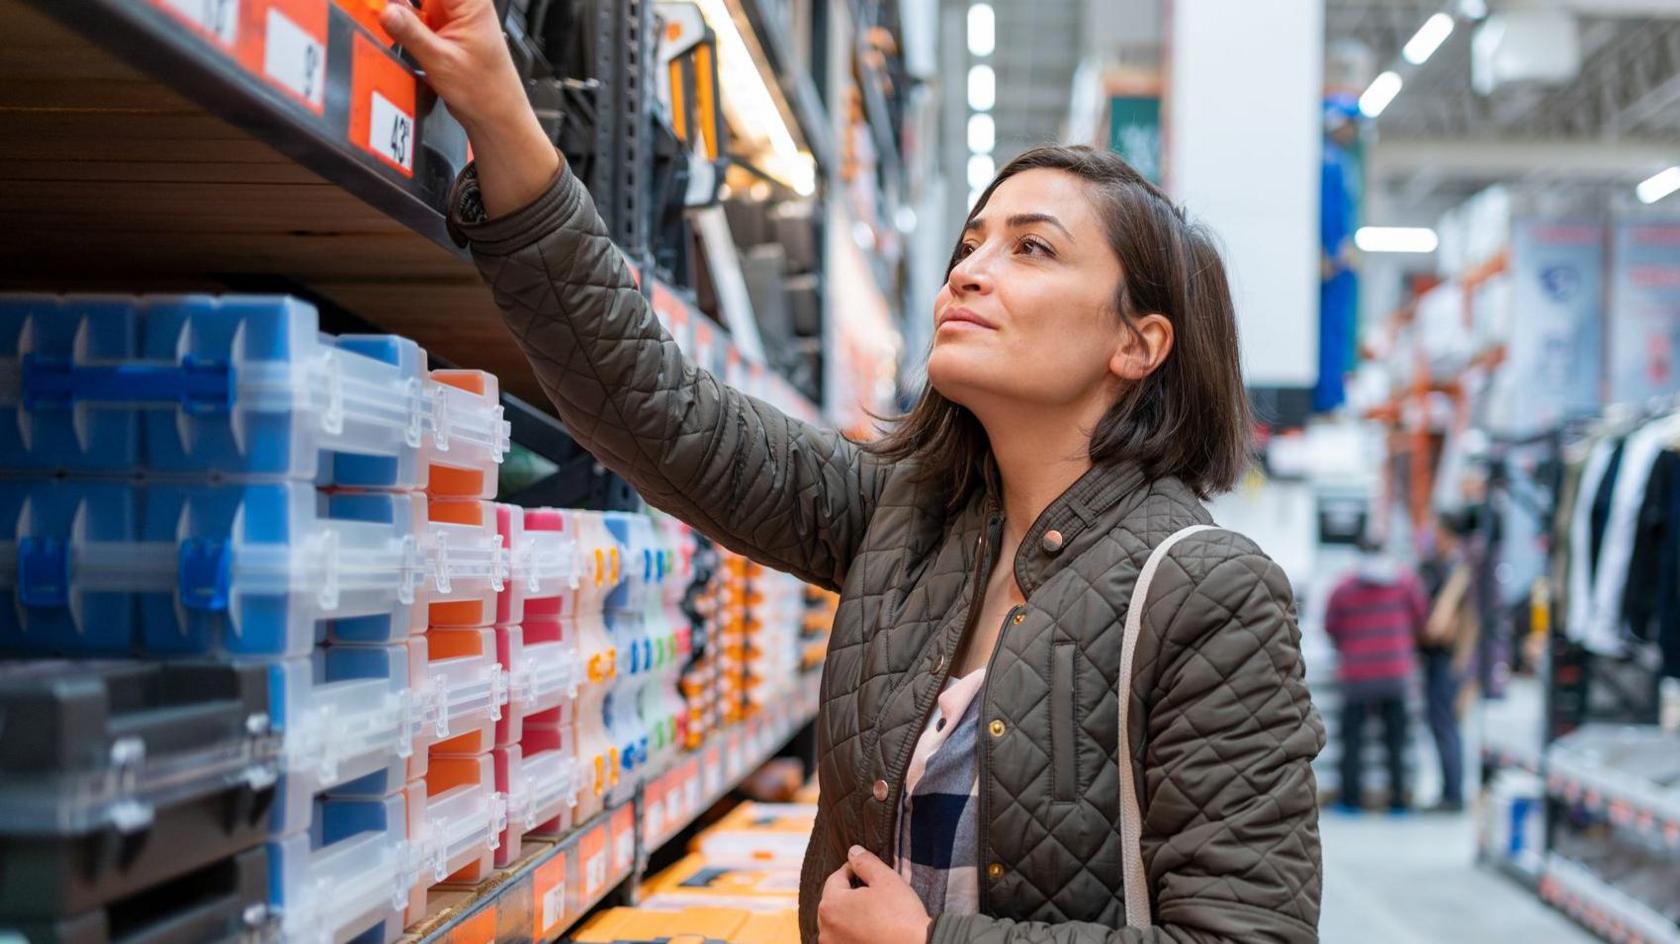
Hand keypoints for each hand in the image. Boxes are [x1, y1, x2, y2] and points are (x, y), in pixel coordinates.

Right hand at [381, 0, 558, 214]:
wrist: (495, 116)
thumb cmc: (484, 91)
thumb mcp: (440, 59)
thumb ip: (410, 31)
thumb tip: (385, 8)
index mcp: (471, 2)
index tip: (389, 5)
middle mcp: (465, 5)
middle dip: (405, 5)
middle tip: (384, 12)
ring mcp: (454, 18)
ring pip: (420, 4)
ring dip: (404, 13)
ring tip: (386, 19)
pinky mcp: (445, 32)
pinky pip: (420, 18)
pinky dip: (407, 23)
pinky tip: (395, 29)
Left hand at [817, 846, 931, 943]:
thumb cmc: (902, 917)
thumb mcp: (886, 880)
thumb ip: (865, 862)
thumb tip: (853, 852)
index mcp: (831, 906)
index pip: (835, 878)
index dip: (851, 870)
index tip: (864, 869)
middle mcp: (826, 929)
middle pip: (833, 902)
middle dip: (849, 894)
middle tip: (871, 891)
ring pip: (838, 922)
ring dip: (850, 915)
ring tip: (872, 912)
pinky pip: (844, 939)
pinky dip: (853, 933)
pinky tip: (871, 930)